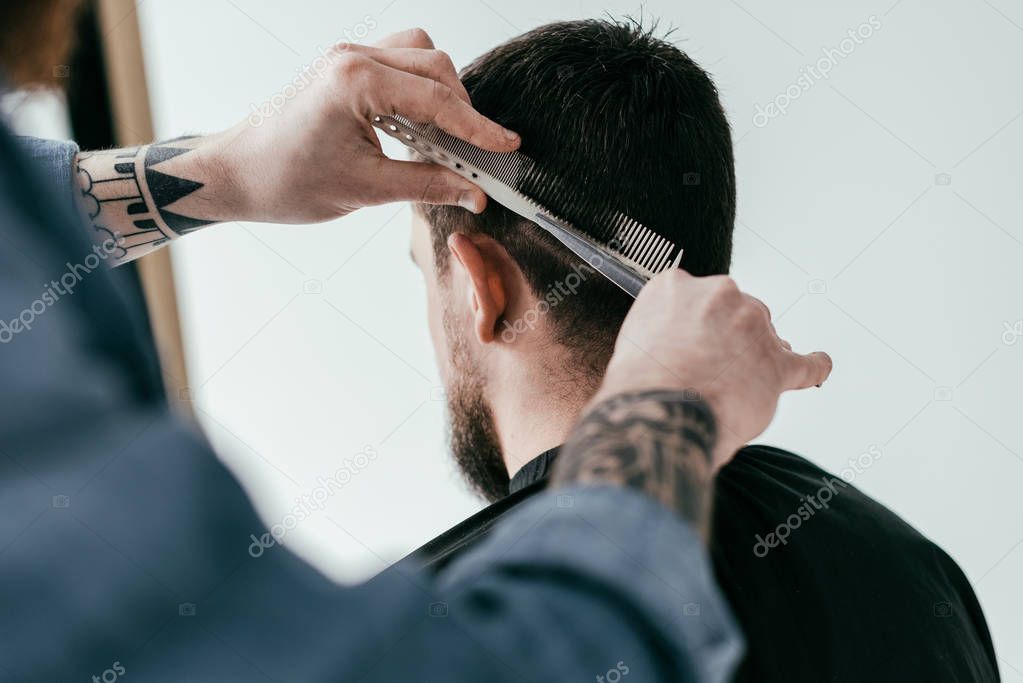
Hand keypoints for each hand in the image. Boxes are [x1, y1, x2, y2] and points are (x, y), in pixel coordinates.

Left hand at [203, 28, 518, 222]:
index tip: (507, 146)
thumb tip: (473, 193)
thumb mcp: (365, 190)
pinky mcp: (344, 69)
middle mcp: (353, 58)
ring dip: (442, 94)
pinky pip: (398, 64)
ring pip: (420, 56)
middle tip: (479, 155)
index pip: (437, 99)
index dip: (478, 128)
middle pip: (435, 66)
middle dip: (464, 111)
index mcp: (356, 81)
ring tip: (447, 141)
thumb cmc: (284, 180)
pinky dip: (419, 90)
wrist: (234, 173)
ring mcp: (347, 58)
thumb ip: (427, 186)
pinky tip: (418, 126)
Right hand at [593, 270, 831, 468]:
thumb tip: (679, 354)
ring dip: (759, 355)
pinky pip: (806, 363)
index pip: (696, 298)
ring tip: (745, 384)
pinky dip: (814, 366)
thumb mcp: (635, 342)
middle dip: (731, 338)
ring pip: (766, 335)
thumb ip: (663, 335)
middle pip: (736, 311)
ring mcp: (751, 326)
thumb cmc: (640, 387)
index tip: (696, 341)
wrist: (656, 413)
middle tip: (716, 368)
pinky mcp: (777, 361)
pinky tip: (817, 366)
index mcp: (675, 288)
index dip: (698, 326)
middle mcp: (717, 296)